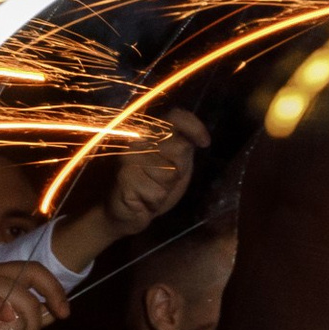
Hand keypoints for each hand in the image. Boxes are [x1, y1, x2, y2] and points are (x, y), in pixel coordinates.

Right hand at [103, 105, 208, 239]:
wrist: (124, 212)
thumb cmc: (150, 187)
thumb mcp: (174, 165)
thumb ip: (182, 149)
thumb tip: (200, 139)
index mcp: (150, 133)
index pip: (175, 117)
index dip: (193, 126)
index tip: (204, 142)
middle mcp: (136, 138)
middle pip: (178, 147)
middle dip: (179, 169)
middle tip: (161, 180)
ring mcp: (127, 156)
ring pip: (169, 172)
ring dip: (165, 188)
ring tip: (150, 189)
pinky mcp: (124, 176)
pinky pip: (156, 192)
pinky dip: (154, 200)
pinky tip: (142, 200)